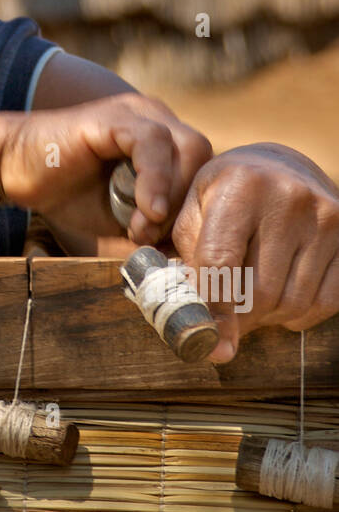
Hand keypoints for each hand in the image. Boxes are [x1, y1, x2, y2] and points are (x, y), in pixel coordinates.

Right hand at [0, 93, 211, 240]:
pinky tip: (144, 210)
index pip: (203, 169)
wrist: (13, 170)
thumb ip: (154, 231)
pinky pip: (152, 142)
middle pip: (204, 157)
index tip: (173, 244)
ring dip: (173, 195)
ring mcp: (137, 113)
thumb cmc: (65, 194)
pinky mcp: (115, 117)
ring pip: (187, 147)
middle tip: (157, 236)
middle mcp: (157, 120)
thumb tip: (188, 260)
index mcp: (163, 142)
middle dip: (188, 203)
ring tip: (143, 226)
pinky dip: (156, 179)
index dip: (195, 208)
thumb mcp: (120, 221)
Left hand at [171, 143, 338, 362]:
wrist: (279, 167)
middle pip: (260, 291)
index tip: (209, 344)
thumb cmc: (225, 195)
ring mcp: (325, 218)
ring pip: (293, 302)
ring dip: (268, 318)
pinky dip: (299, 315)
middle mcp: (288, 198)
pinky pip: (326, 302)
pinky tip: (281, 298)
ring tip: (251, 302)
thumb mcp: (195, 210)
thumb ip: (187, 258)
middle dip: (239, 318)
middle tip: (226, 323)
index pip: (221, 262)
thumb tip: (191, 316)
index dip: (213, 310)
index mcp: (241, 186)